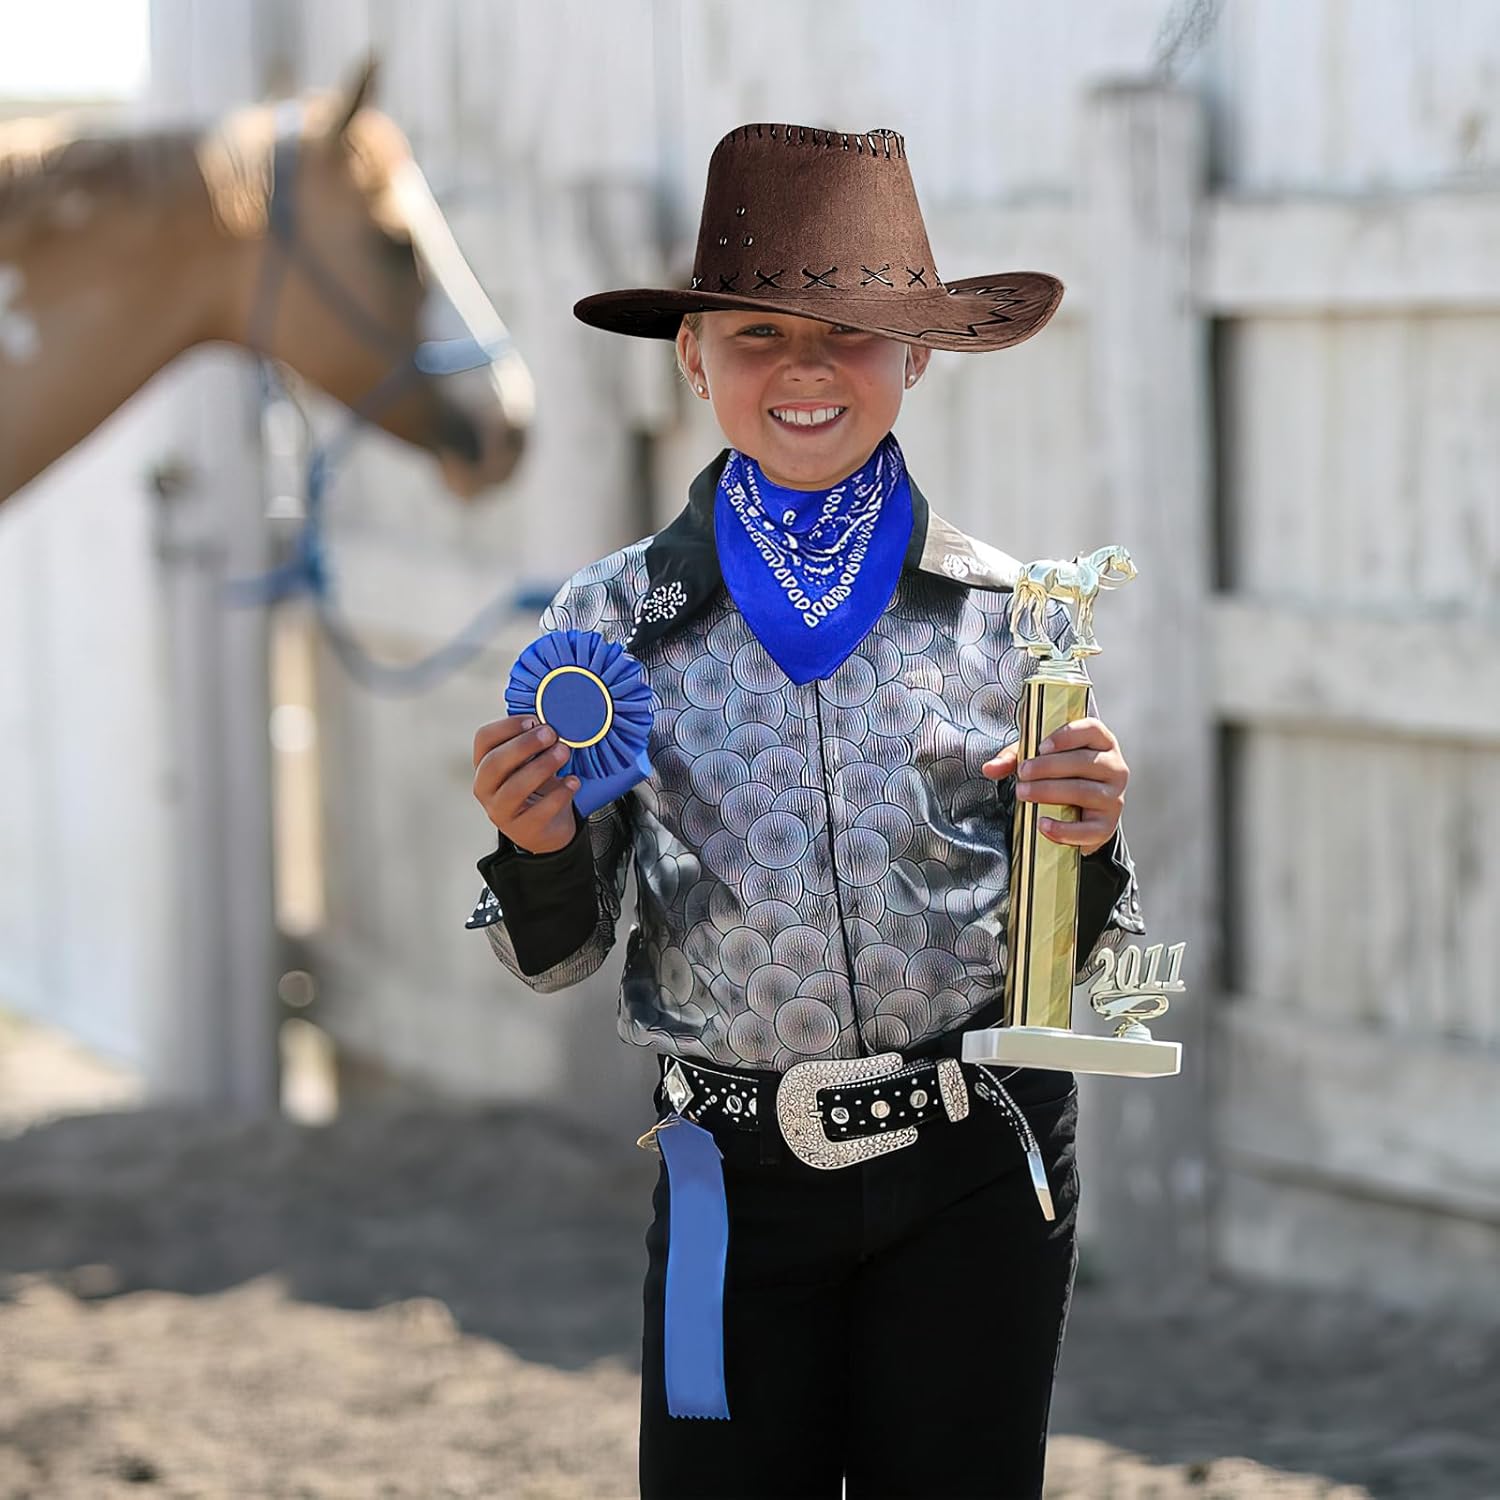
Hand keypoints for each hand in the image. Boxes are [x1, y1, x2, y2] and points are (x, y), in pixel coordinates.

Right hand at [472, 716, 579, 854]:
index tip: (534, 719)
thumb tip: (552, 718)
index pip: (484, 739)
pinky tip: (573, 781)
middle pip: (494, 763)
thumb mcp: (531, 762)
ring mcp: (501, 811)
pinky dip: (560, 793)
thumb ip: (534, 742)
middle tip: (551, 734)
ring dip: (542, 766)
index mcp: (484, 764)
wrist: (547, 827)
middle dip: (524, 745)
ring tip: (564, 753)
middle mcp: (486, 788)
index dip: (507, 726)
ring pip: (514, 788)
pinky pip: (539, 811)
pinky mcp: (523, 829)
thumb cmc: (537, 786)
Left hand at [982, 717, 1127, 855]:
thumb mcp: (1038, 759)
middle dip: (1048, 768)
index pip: (1091, 729)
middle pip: (1083, 762)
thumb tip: (989, 768)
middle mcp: (1113, 767)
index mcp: (1100, 742)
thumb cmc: (1062, 776)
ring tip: (1024, 793)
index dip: (1066, 736)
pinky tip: (1042, 824)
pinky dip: (1063, 829)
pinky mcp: (1107, 825)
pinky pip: (1087, 829)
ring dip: (1049, 792)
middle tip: (1022, 774)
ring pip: (1084, 792)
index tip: (1040, 747)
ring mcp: (1113, 797)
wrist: (1082, 813)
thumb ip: (1014, 759)